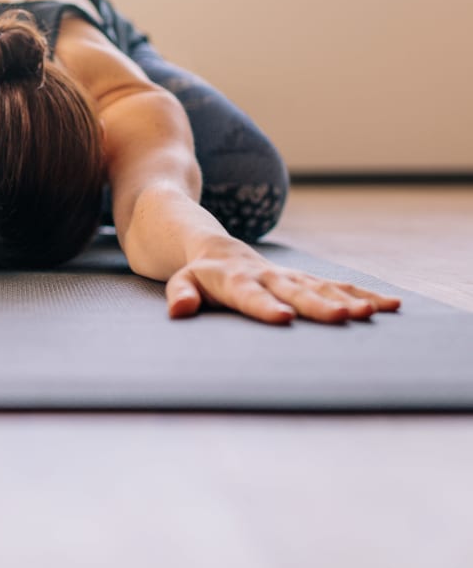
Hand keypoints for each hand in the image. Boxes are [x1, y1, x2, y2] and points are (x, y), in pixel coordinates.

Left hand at [165, 247, 400, 325]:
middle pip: (296, 292)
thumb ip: (181, 295)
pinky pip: (337, 286)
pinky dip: (362, 294)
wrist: (217, 249)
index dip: (265, 306)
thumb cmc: (199, 275)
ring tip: (373, 313)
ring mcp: (291, 277)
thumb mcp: (181, 282)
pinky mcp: (306, 280)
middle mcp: (269, 277)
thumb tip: (179, 311)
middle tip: (343, 318)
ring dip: (348, 299)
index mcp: (237, 281)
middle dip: (320, 305)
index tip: (283, 318)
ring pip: (322, 287)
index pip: (251, 296)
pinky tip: (390, 305)